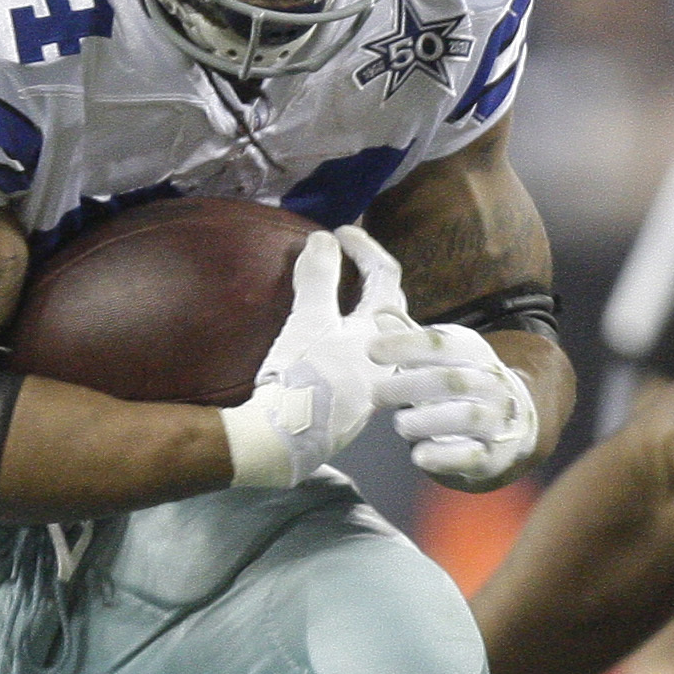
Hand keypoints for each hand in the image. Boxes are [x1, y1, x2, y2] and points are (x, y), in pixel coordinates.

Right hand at [223, 228, 400, 487]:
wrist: (283, 441)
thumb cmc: (302, 378)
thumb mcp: (308, 321)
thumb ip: (319, 278)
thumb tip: (324, 239)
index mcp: (382, 334)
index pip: (385, 275)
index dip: (365, 247)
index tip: (340, 232)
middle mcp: (388, 360)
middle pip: (390, 307)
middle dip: (371, 278)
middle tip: (348, 260)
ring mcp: (373, 386)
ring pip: (379, 339)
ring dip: (362, 312)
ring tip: (339, 300)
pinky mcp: (354, 407)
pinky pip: (362, 362)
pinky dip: (349, 341)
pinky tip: (329, 345)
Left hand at [372, 322, 539, 488]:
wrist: (510, 419)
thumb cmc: (460, 383)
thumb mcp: (442, 356)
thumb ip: (411, 339)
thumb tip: (380, 314)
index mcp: (474, 352)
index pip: (441, 343)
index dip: (406, 344)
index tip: (371, 350)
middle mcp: (489, 383)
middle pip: (450, 381)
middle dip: (409, 386)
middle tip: (376, 394)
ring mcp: (495, 420)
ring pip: (465, 417)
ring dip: (427, 421)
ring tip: (400, 424)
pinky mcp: (492, 455)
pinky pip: (471, 455)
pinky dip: (444, 456)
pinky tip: (419, 455)